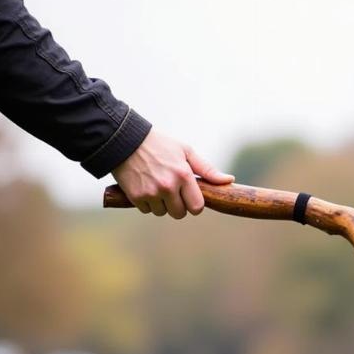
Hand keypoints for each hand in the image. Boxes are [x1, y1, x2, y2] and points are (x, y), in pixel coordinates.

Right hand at [111, 129, 233, 217]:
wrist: (123, 139)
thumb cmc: (160, 144)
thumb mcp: (186, 151)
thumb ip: (208, 169)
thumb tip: (230, 180)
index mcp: (183, 175)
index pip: (197, 207)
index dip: (194, 205)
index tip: (189, 197)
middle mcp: (168, 186)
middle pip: (180, 214)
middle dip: (178, 205)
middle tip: (172, 190)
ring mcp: (151, 193)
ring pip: (162, 213)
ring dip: (161, 204)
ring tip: (157, 185)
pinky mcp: (135, 196)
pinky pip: (147, 210)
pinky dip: (147, 203)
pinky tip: (145, 186)